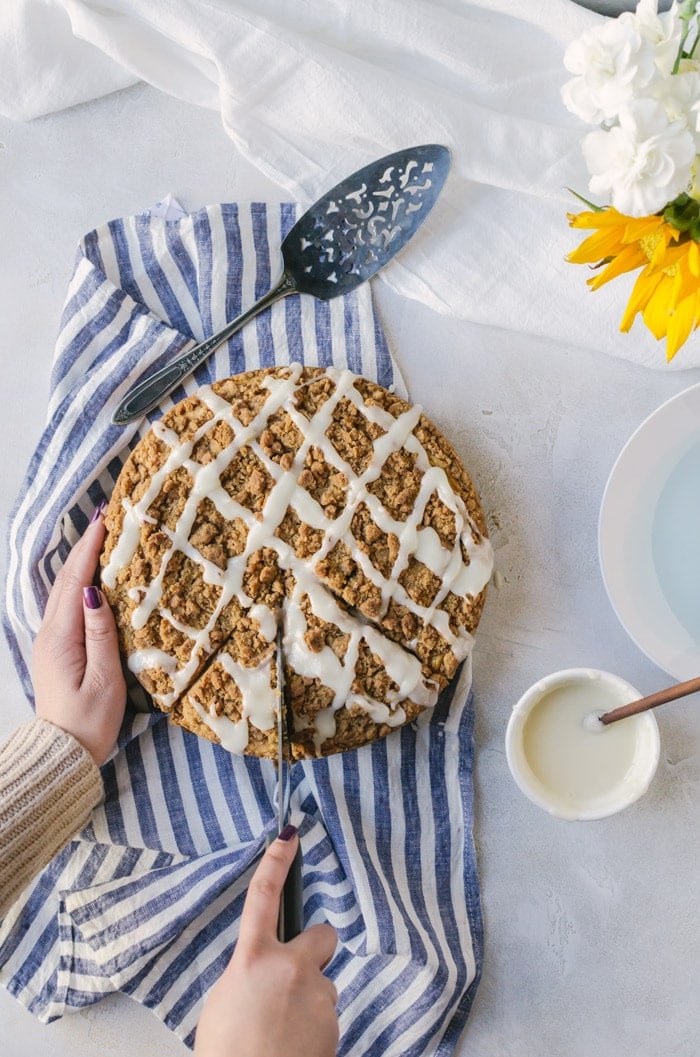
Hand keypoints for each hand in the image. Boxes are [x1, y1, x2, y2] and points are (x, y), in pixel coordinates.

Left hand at [33, 511, 125, 765]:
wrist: (65, 755)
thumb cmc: (90, 722)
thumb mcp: (103, 680)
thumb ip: (101, 634)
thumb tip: (96, 591)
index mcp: (61, 637)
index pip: (75, 581)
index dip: (89, 548)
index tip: (104, 518)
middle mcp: (51, 633)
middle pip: (67, 580)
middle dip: (85, 547)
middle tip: (107, 517)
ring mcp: (52, 641)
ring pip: (66, 591)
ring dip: (82, 562)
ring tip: (103, 538)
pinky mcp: (58, 650)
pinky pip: (69, 606)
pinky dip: (81, 583)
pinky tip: (94, 577)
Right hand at [194, 829, 338, 1056]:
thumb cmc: (226, 1053)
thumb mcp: (224, 1001)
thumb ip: (249, 973)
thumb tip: (264, 973)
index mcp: (253, 960)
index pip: (264, 897)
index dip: (276, 862)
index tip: (289, 835)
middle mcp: (291, 968)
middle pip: (322, 936)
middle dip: (315, 951)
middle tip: (296, 978)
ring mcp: (318, 996)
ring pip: (322, 986)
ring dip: (309, 1001)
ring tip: (283, 1032)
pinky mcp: (334, 1023)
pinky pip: (326, 1016)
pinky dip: (313, 1029)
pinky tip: (294, 1047)